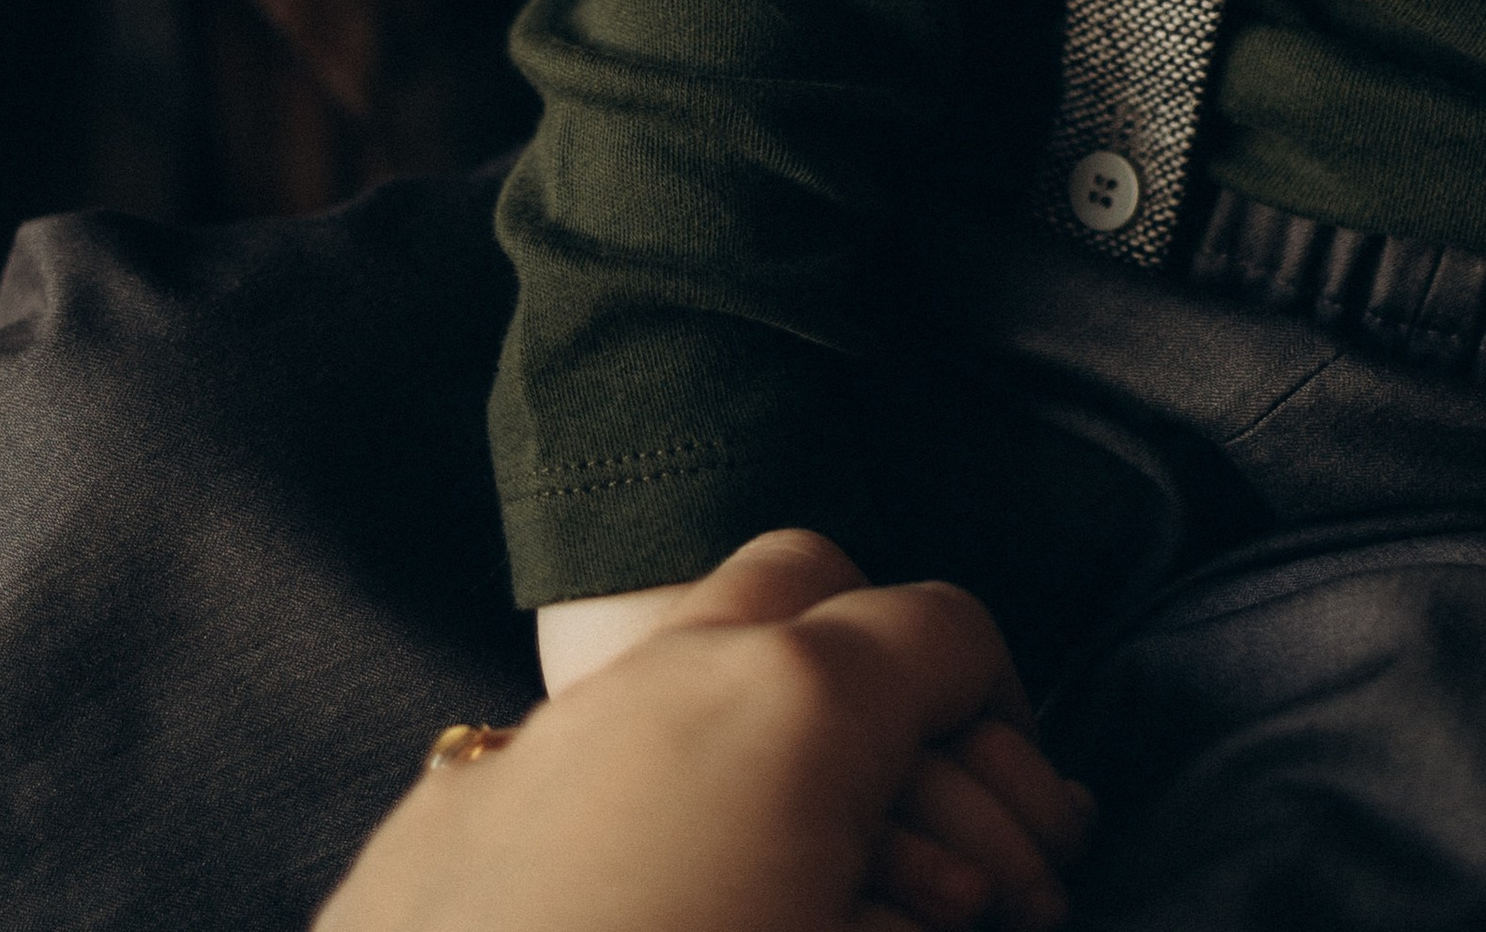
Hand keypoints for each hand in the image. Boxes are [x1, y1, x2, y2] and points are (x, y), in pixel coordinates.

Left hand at [540, 552, 1079, 931]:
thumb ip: (939, 906)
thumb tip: (981, 901)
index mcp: (795, 705)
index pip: (945, 630)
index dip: (1008, 720)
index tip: (1025, 827)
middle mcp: (675, 675)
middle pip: (811, 585)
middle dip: (880, 672)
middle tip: (918, 808)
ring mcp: (557, 727)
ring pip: (687, 654)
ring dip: (763, 728)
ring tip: (800, 871)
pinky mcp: (459, 807)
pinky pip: (589, 746)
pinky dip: (656, 788)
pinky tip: (672, 901)